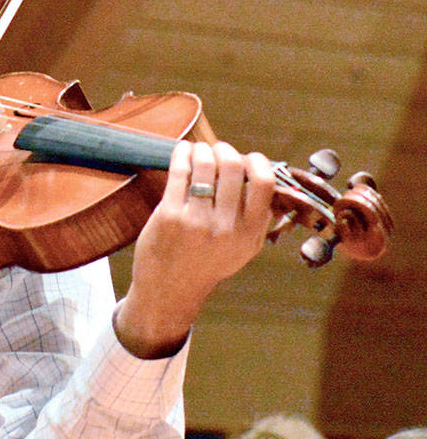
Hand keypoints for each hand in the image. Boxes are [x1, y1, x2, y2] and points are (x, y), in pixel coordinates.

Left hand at [114, 139, 275, 357]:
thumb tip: (268, 178)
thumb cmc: (207, 262)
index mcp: (250, 234)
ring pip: (205, 164)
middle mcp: (226, 228)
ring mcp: (197, 221)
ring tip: (198, 150)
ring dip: (201, 149)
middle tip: (217, 149)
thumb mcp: (243, 249)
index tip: (247, 158)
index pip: (264, 184)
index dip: (257, 162)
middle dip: (224, 149)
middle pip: (233, 166)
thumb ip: (257, 218)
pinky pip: (179, 171)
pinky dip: (182, 153)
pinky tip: (183, 151)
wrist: (170, 289)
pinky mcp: (169, 214)